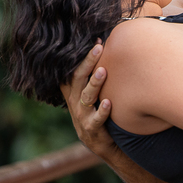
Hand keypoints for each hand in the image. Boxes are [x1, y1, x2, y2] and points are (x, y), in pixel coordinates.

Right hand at [59, 41, 117, 155]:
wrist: (101, 143)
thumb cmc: (97, 112)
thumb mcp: (90, 94)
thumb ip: (92, 76)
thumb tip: (106, 48)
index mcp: (73, 90)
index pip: (73, 69)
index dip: (81, 55)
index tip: (95, 39)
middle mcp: (75, 101)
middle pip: (78, 77)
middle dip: (88, 61)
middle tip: (99, 47)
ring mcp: (82, 115)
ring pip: (86, 96)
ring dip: (94, 83)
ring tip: (103, 70)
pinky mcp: (91, 128)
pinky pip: (96, 119)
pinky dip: (102, 111)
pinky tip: (109, 103)